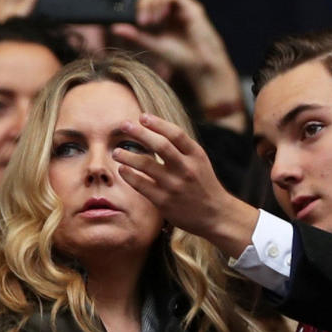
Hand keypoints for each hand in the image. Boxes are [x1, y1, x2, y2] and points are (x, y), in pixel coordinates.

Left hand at [109, 0, 244, 130]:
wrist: (200, 66)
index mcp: (166, 11)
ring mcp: (184, 5)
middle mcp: (176, 6)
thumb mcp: (153, 44)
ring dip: (152, 1)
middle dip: (144, 1)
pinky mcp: (192, 7)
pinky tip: (159, 17)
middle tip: (141, 21)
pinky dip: (163, 2)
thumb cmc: (181, 56)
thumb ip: (136, 35)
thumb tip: (116, 27)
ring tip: (149, 21)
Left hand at [113, 113, 257, 254]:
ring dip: (127, 156)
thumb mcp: (199, 162)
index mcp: (196, 155)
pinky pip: (141, 185)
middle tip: (124, 125)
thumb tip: (154, 130)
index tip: (142, 116)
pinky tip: (122, 170)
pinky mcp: (164, 201)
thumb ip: (181, 148)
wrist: (215, 215)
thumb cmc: (203, 184)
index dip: (157, 123)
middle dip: (139, 133)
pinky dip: (129, 175)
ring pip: (146, 164)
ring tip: (116, 152)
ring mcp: (174, 185)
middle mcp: (186, 169)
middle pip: (160, 145)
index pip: (175, 133)